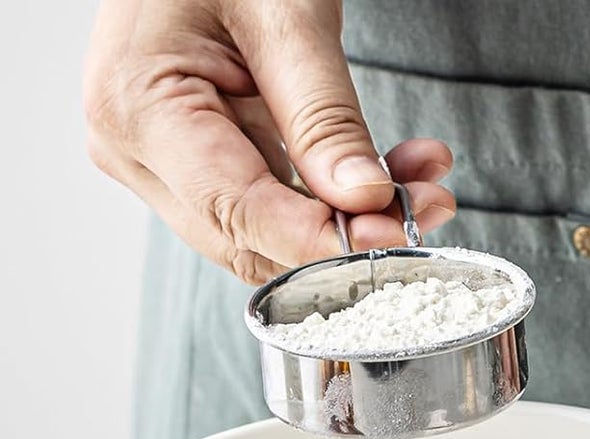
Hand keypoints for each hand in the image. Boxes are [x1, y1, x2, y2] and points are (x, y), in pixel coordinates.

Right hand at [84, 0, 456, 282]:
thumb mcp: (283, 15)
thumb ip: (323, 115)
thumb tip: (366, 201)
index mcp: (138, 107)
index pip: (237, 211)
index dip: (319, 239)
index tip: (392, 236)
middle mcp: (141, 151)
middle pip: (253, 239)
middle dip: (347, 236)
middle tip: (425, 208)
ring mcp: (167, 164)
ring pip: (273, 235)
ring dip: (355, 221)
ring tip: (424, 185)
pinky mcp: (202, 163)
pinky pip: (278, 207)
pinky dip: (340, 199)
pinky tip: (397, 174)